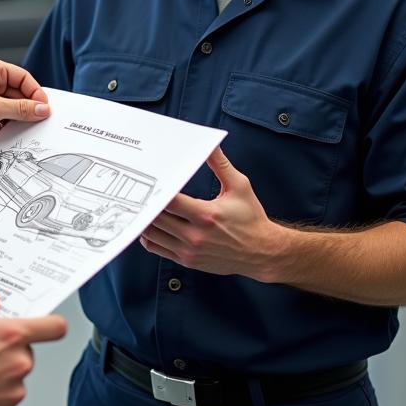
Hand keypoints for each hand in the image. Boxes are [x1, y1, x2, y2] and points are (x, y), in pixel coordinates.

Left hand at [0, 57, 49, 141]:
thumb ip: (21, 110)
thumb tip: (41, 109)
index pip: (24, 78)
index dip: (36, 94)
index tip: (44, 109)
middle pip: (15, 93)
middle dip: (22, 110)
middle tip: (32, 123)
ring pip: (4, 106)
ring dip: (9, 119)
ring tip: (12, 130)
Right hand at [0, 292, 67, 405]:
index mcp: (11, 335)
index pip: (53, 327)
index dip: (51, 324)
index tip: (48, 326)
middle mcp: (18, 364)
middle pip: (26, 353)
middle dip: (8, 352)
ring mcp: (13, 393)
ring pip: (15, 380)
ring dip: (0, 377)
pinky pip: (5, 404)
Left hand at [139, 147, 282, 279]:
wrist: (262, 252)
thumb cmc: (251, 218)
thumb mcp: (240, 187)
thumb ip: (221, 165)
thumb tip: (211, 144)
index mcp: (206, 215)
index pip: (171, 202)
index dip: (158, 192)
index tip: (153, 182)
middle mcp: (195, 236)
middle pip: (156, 218)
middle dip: (148, 204)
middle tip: (143, 192)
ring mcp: (189, 251)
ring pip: (152, 235)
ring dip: (145, 220)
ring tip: (145, 208)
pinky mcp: (187, 261)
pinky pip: (157, 248)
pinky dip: (149, 237)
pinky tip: (151, 225)